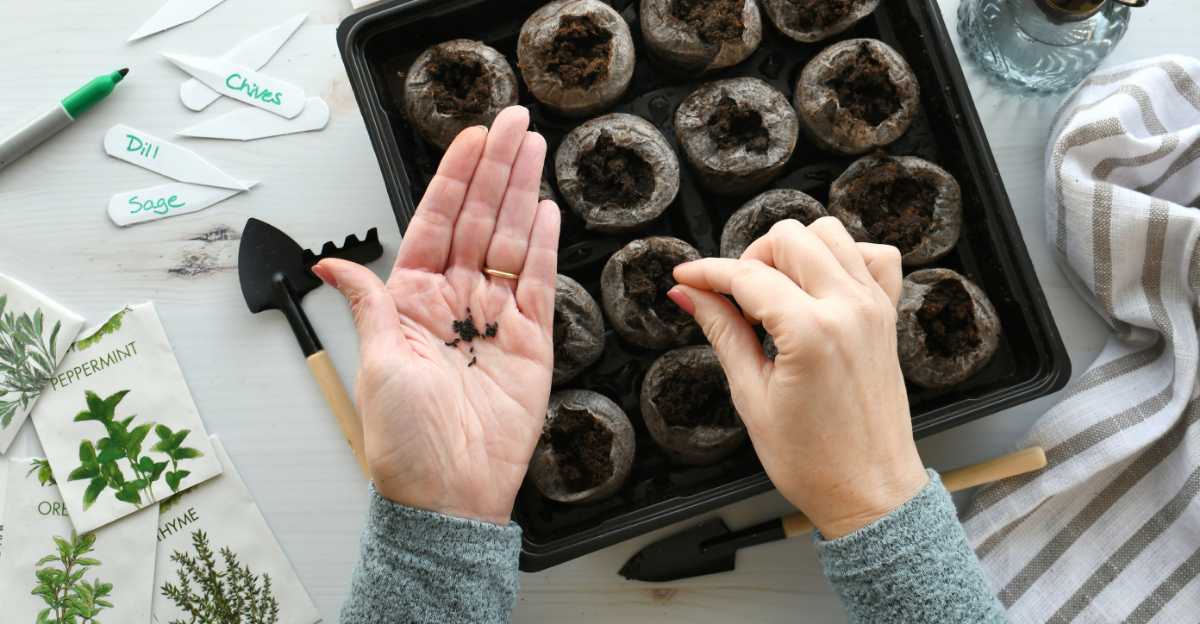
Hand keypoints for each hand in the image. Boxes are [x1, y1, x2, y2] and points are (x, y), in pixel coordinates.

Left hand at [313, 107, 559, 525]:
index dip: (453, 178)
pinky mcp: (531, 342)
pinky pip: (537, 283)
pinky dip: (543, 245)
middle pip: (477, 220)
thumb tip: (329, 265)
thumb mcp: (375, 363)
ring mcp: (495, 320)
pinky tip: (547, 209)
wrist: (447, 494)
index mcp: (411, 300)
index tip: (471, 139)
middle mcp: (454, 302)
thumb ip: (368, 304)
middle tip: (513, 123)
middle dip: (495, 169)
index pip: (434, 222)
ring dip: (522, 193)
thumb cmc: (404, 442)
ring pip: (510, 240)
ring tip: (533, 148)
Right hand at [669, 217, 927, 538]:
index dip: (706, 273)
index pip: (746, 276)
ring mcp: (874, 308)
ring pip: (830, 233)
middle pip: (789, 238)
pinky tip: (818, 285)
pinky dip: (843, 256)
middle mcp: (849, 310)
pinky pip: (873, 256)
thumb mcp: (751, 396)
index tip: (685, 277)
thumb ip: (721, 331)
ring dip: (794, 252)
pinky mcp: (887, 316)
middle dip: (750, 258)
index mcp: (811, 333)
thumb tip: (689, 295)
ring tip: (774, 292)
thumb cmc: (814, 461)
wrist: (869, 491)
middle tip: (733, 298)